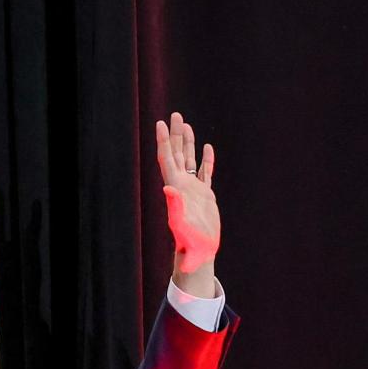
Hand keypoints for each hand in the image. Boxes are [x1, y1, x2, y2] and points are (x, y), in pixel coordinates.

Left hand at [157, 113, 219, 292]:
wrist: (199, 253)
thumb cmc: (190, 243)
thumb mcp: (182, 225)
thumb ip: (175, 208)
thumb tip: (168, 189)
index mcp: (176, 189)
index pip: (168, 159)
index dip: (164, 141)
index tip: (160, 123)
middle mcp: (182, 186)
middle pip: (177, 154)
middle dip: (175, 134)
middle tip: (174, 114)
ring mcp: (194, 190)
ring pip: (190, 160)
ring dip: (188, 143)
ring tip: (186, 124)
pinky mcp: (205, 196)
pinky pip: (205, 172)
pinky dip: (206, 160)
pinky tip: (207, 148)